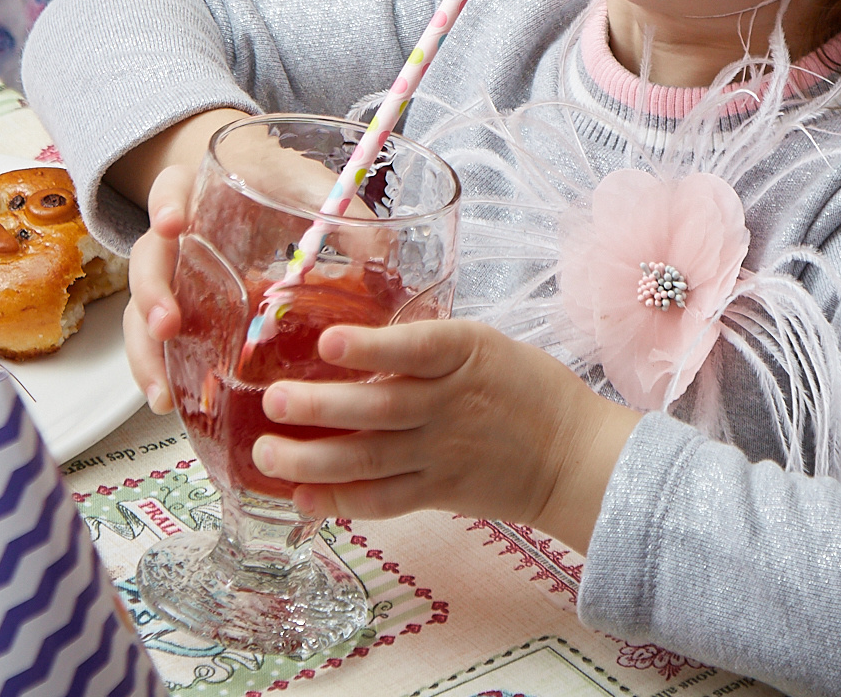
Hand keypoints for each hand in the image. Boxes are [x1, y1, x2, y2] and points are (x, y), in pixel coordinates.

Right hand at [120, 109, 360, 413]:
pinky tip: (170, 404)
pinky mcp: (174, 311)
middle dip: (152, 294)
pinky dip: (158, 371)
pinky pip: (152, 342)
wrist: (257, 182)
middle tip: (168, 324)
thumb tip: (383, 253)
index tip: (174, 225)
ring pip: (138, 311)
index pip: (169, 190)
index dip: (167, 206)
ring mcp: (169, 274)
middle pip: (146, 260)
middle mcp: (172, 234)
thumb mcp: (313, 188)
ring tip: (163, 393)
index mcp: (198, 190)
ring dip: (147, 352)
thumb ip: (344, 214)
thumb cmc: (282, 183)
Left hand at [252, 319, 641, 552]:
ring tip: (267, 453)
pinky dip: (342, 501)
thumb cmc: (526, 388)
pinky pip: (384, 501)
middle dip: (321, 406)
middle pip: (380, 408)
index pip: (418, 348)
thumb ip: (426, 346)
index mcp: (466, 355)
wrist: (573, 455)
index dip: (372, 346)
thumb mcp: (484, 345)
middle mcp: (450, 405)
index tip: (329, 342)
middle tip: (274, 402)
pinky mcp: (439, 492)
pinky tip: (302, 497)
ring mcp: (442, 453)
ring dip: (314, 458)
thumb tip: (354, 340)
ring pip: (371, 458)